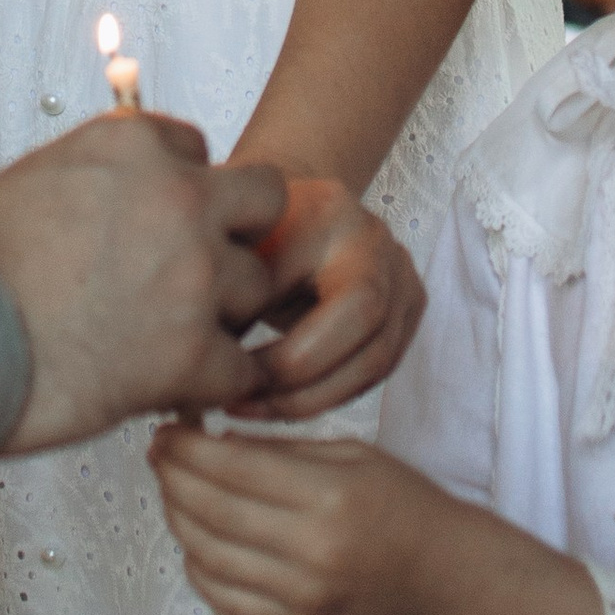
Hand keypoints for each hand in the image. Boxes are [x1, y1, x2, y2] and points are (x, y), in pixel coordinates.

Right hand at [0, 113, 284, 451]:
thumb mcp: (30, 184)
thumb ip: (93, 183)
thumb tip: (113, 202)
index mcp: (129, 144)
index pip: (195, 146)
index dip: (181, 191)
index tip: (153, 226)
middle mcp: (175, 196)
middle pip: (263, 199)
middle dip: (239, 234)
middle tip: (198, 273)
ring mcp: (193, 274)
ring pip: (257, 286)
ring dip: (224, 313)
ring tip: (175, 340)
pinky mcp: (194, 352)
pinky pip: (246, 367)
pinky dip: (218, 383)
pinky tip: (182, 389)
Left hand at [151, 426, 434, 614]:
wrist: (441, 569)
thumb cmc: (400, 500)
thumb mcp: (347, 453)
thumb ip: (279, 451)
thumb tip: (213, 444)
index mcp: (327, 496)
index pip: (231, 468)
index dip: (187, 448)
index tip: (167, 431)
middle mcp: (310, 550)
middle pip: (210, 512)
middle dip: (172, 478)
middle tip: (160, 454)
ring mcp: (299, 595)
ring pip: (206, 556)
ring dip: (177, 519)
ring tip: (174, 491)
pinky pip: (223, 598)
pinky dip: (197, 566)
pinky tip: (197, 539)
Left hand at [232, 176, 425, 420]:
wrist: (291, 207)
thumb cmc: (260, 230)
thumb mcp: (244, 256)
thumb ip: (236, 307)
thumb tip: (209, 373)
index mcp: (354, 230)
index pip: (356, 309)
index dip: (302, 357)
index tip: (239, 376)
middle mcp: (391, 257)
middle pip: (372, 351)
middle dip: (306, 392)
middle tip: (245, 405)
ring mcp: (405, 286)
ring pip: (374, 370)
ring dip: (313, 400)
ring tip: (255, 406)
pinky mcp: (403, 314)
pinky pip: (372, 370)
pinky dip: (327, 391)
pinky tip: (282, 397)